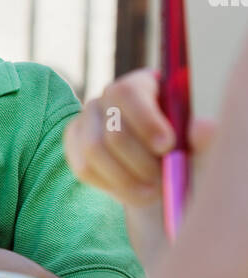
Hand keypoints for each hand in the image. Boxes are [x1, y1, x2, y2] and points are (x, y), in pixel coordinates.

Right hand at [63, 68, 214, 206]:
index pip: (129, 93)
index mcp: (142, 85)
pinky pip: (82, 167)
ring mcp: (87, 119)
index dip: (146, 121)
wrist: (159, 177)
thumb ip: (204, 139)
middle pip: (112, 128)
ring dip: (124, 178)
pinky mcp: (74, 143)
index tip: (167, 147)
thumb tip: (203, 128)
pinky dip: (110, 185)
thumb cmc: (182, 155)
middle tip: (162, 181)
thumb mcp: (199, 149)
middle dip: (140, 162)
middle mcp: (108, 96)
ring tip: (150, 192)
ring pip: (93, 150)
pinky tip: (130, 190)